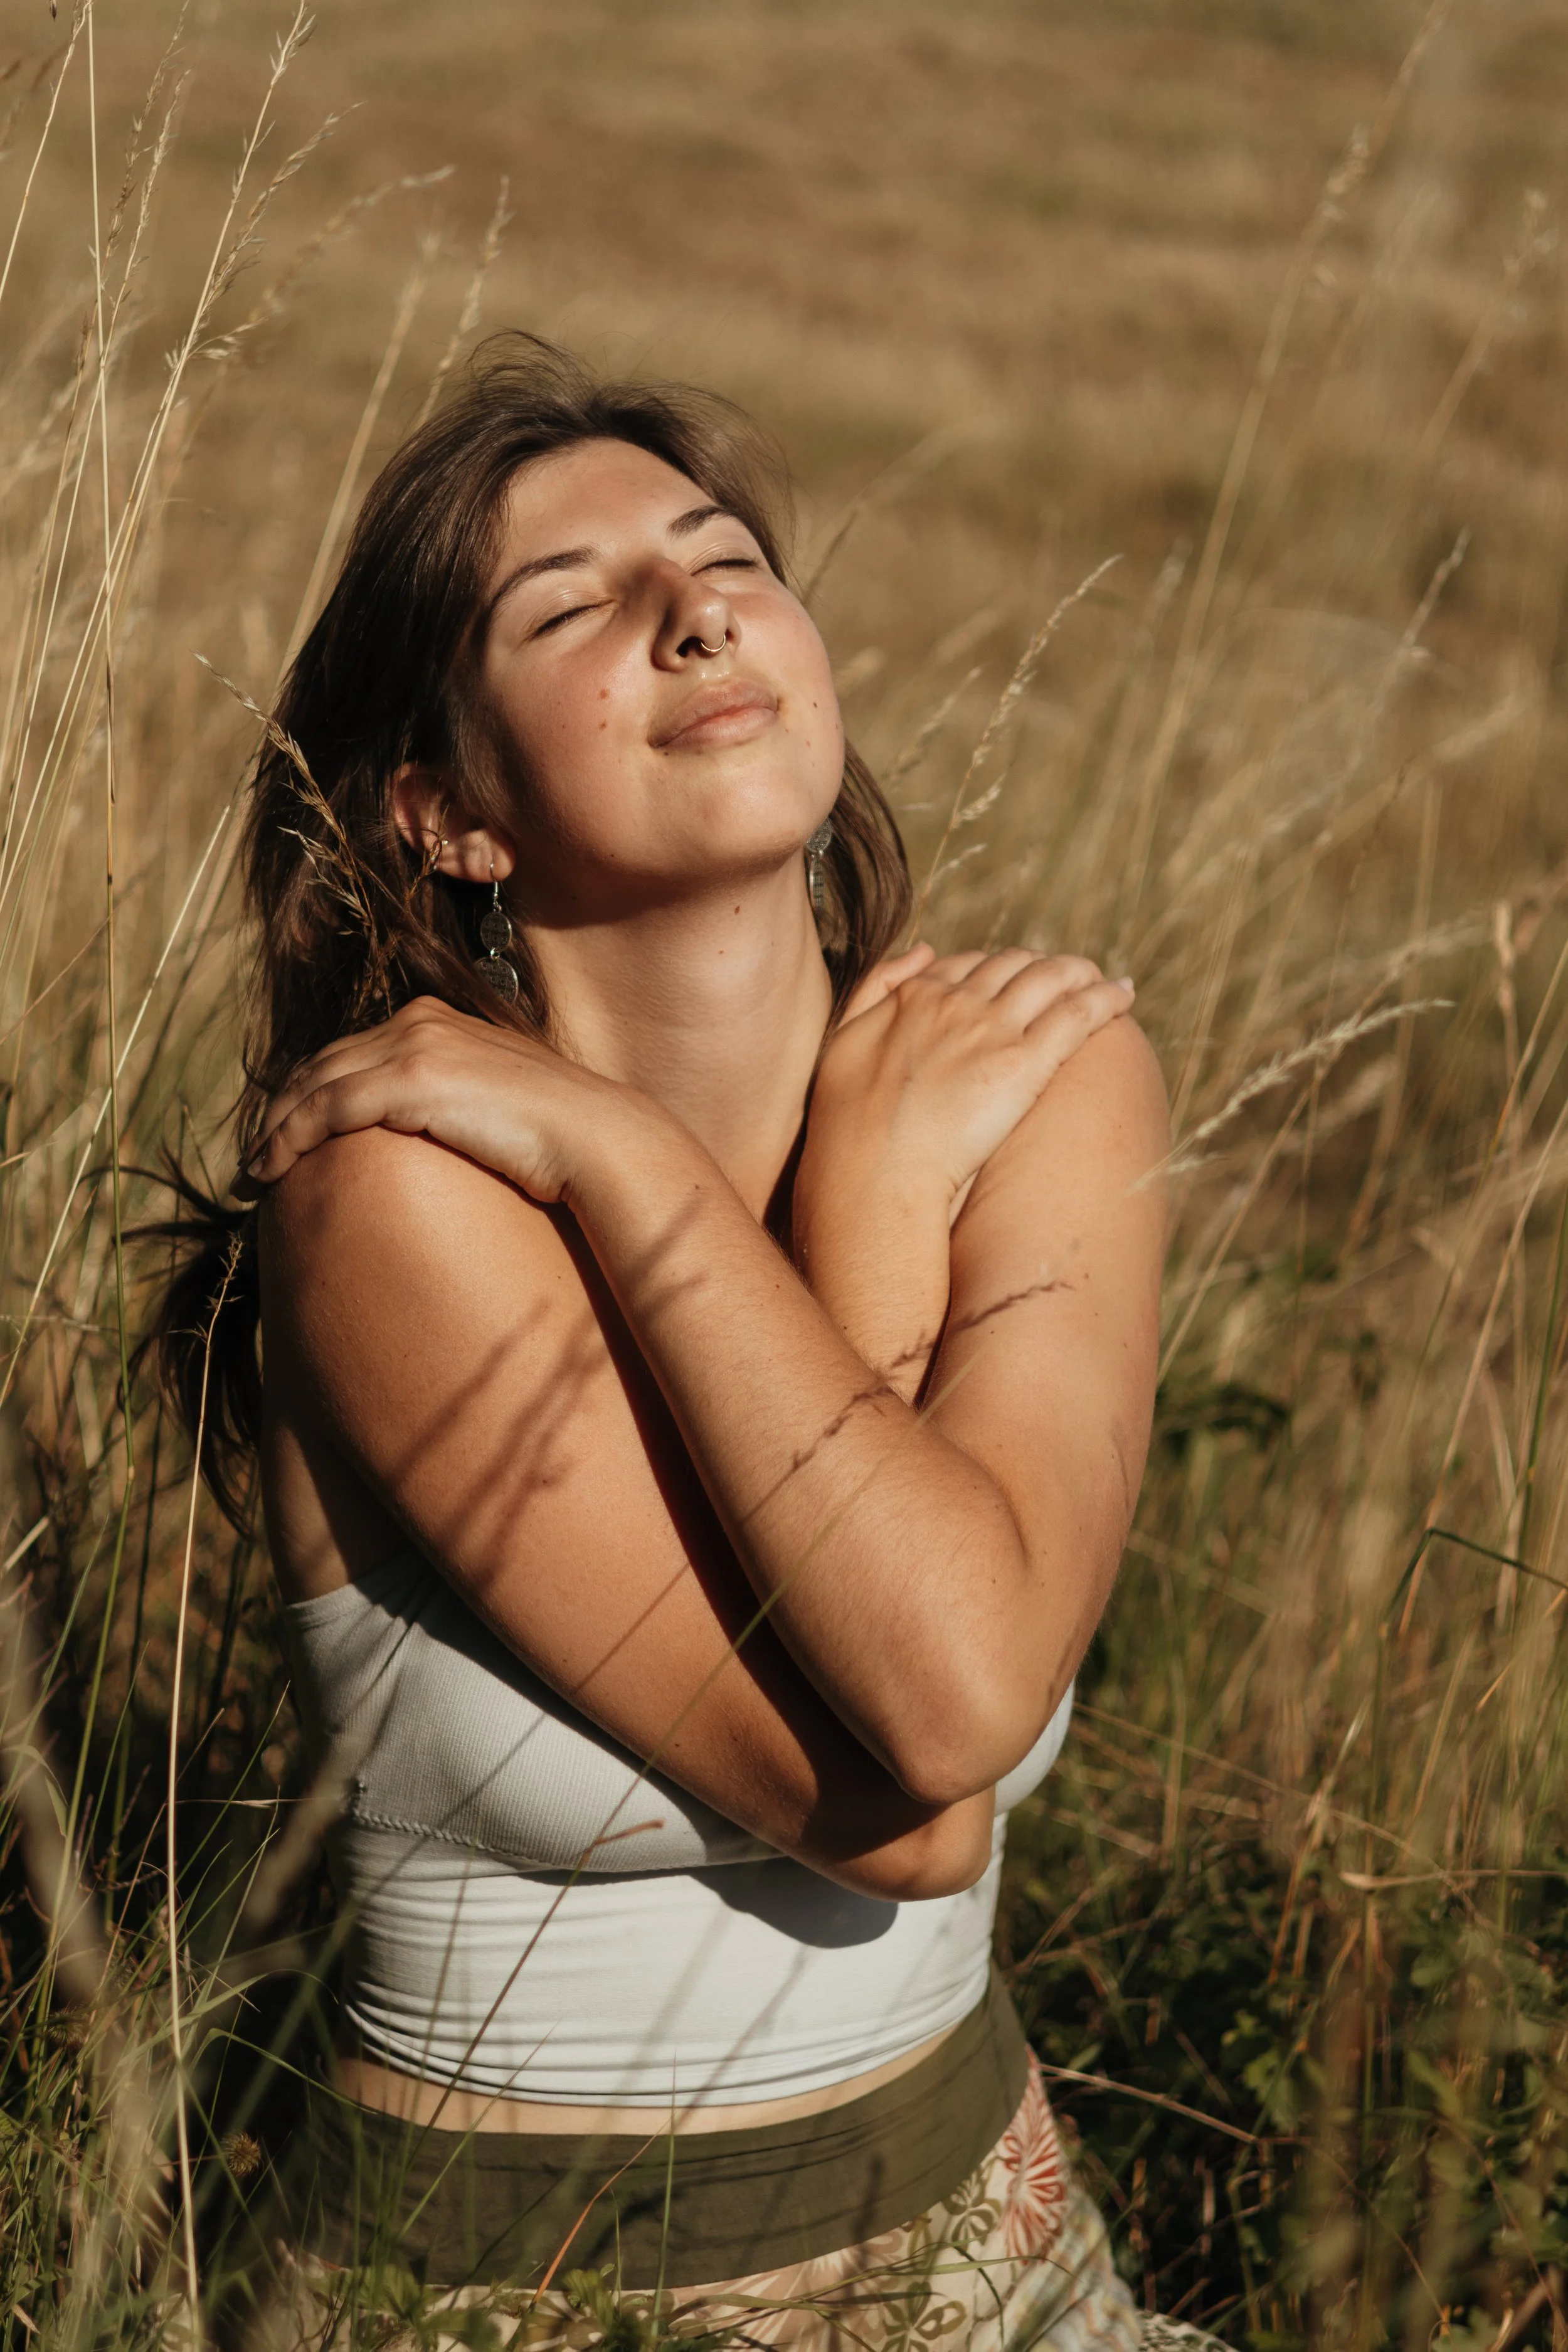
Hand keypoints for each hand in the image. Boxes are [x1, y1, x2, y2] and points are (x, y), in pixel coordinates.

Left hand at [235, 996, 644, 1202]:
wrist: (593, 1137)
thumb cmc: (555, 1136)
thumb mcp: (494, 1101)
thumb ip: (454, 1099)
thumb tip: (435, 1131)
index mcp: (436, 1020)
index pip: (351, 1051)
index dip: (309, 1090)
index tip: (285, 1129)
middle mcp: (419, 1021)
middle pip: (322, 1063)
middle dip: (281, 1109)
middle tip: (255, 1154)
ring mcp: (414, 1045)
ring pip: (314, 1084)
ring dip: (275, 1129)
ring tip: (253, 1170)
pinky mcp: (410, 1079)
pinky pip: (326, 1108)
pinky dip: (289, 1139)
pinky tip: (271, 1170)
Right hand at [808, 944, 1135, 1214]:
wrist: (873, 1170)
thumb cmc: (847, 1121)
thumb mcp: (843, 1038)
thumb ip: (877, 986)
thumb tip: (923, 948)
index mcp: (916, 996)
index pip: (970, 963)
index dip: (996, 967)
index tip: (1013, 979)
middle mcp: (959, 1003)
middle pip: (1015, 965)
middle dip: (1043, 965)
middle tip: (1067, 977)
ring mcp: (994, 1031)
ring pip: (1052, 979)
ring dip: (1081, 972)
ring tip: (1102, 979)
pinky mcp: (1025, 1065)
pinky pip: (1078, 1015)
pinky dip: (1106, 998)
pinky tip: (1126, 994)